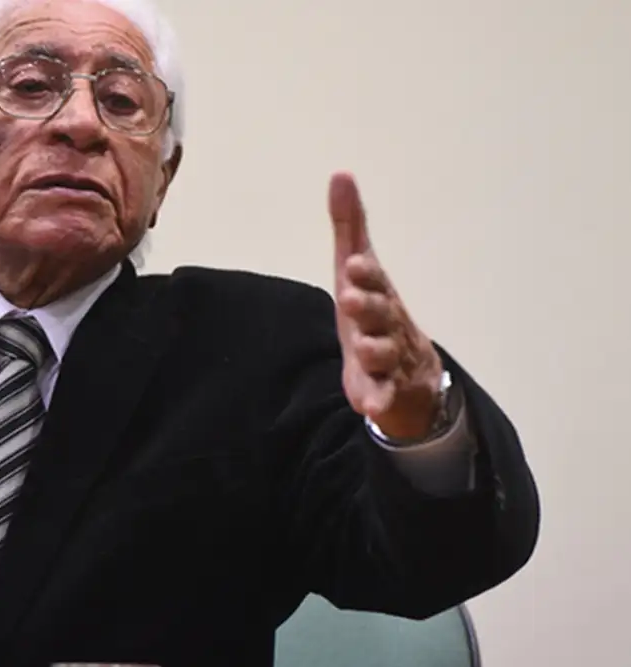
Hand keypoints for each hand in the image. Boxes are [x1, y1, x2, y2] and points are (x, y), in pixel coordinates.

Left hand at [329, 173, 443, 440]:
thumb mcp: (359, 270)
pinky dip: (380, 401)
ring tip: (361, 348)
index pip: (374, 280)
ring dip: (373, 350)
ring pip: (384, 355)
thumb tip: (340, 174)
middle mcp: (390, 324)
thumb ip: (350, 225)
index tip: (353, 265)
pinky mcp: (387, 392)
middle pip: (381, 314)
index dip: (365, 274)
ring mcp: (392, 360)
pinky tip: (370, 407)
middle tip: (350, 299)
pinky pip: (386, 398)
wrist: (411, 377)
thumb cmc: (376, 313)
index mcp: (380, 294)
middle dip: (368, 306)